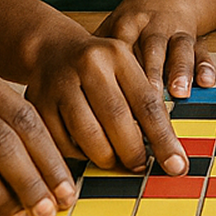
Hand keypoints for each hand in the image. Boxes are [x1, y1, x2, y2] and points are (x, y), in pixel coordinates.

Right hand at [26, 24, 187, 174]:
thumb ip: (144, 102)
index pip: (147, 102)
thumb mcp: (125, 70)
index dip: (164, 138)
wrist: (53, 49)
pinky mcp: (38, 103)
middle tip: (140, 166)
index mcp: (118, 55)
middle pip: (116, 119)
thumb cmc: (100, 68)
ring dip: (105, 157)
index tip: (178, 166)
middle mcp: (89, 64)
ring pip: (87, 135)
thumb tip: (170, 151)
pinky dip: (78, 155)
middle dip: (132, 151)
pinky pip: (62, 142)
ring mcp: (60, 83)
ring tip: (114, 161)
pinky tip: (86, 151)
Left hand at [98, 0, 214, 98]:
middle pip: (152, 49)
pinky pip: (203, 51)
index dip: (118, 69)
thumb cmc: (132, 22)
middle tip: (150, 98)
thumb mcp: (111, 29)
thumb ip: (95, 55)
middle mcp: (153, 27)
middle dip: (153, 74)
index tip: (113, 95)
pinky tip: (207, 83)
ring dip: (180, 69)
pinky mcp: (197, 39)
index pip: (121, 47)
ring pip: (179, 48)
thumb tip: (65, 88)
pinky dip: (206, 66)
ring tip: (180, 92)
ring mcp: (176, 31)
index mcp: (127, 24)